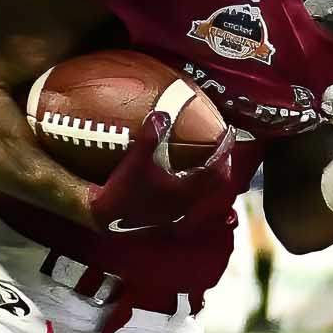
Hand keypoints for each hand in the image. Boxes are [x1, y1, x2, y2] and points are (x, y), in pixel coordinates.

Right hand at [86, 110, 231, 233]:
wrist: (105, 218)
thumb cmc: (121, 191)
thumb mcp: (135, 160)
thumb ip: (150, 137)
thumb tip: (162, 114)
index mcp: (185, 190)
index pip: (216, 170)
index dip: (224, 152)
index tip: (227, 136)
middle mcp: (186, 204)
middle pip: (215, 184)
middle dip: (220, 165)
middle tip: (219, 149)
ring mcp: (177, 213)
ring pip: (203, 194)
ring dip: (206, 178)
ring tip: (203, 163)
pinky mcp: (166, 218)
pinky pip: (189, 200)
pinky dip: (192, 187)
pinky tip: (179, 179)